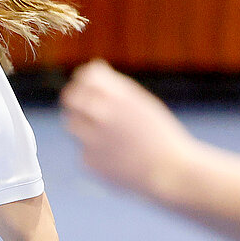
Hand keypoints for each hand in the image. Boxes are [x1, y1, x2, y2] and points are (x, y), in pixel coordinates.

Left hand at [60, 59, 197, 201]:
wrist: (169, 171)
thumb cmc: (158, 135)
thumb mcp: (142, 104)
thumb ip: (115, 89)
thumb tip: (92, 69)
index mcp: (120, 96)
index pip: (86, 76)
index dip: (84, 80)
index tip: (86, 84)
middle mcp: (103, 114)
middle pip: (70, 98)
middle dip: (74, 99)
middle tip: (79, 104)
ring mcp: (93, 139)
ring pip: (73, 124)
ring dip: (83, 125)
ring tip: (108, 135)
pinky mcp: (89, 161)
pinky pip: (84, 150)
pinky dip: (96, 151)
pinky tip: (116, 157)